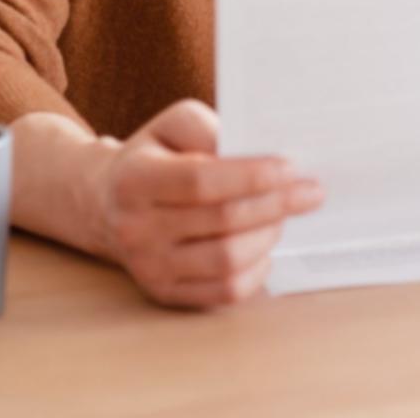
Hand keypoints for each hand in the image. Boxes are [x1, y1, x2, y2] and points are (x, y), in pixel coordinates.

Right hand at [95, 99, 323, 308]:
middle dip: (277, 204)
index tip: (292, 167)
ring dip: (269, 235)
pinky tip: (264, 245)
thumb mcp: (173, 125)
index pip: (201, 182)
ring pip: (227, 261)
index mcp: (135, 180)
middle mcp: (136, 229)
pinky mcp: (165, 293)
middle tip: (311, 191)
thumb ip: (210, 129)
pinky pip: (224, 292)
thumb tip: (254, 153)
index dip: (252, 176)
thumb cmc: (156, 157)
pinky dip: (256, 269)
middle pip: (222, 222)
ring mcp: (149, 267)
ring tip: (284, 215)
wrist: (108, 203)